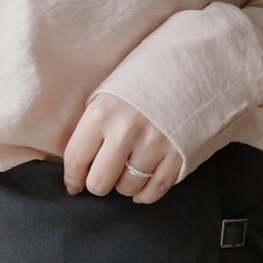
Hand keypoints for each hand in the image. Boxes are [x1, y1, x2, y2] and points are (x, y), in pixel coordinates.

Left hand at [63, 91, 180, 203]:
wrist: (189, 67)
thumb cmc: (143, 80)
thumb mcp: (108, 92)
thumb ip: (92, 125)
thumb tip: (76, 161)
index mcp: (102, 112)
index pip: (76, 159)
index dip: (72, 178)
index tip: (74, 184)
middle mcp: (126, 130)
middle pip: (100, 183)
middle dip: (98, 184)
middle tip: (103, 176)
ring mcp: (154, 144)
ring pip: (128, 188)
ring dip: (125, 185)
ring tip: (127, 171)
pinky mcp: (178, 155)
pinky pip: (155, 190)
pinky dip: (145, 194)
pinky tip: (142, 186)